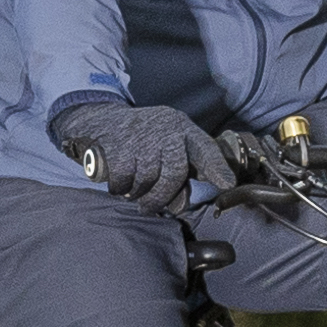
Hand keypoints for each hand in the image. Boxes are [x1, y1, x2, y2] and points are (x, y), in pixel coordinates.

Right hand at [49, 99, 223, 215]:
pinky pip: (124, 179)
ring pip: (147, 179)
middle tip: (149, 206)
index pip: (205, 148)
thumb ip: (183, 165)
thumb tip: (196, 196)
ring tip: (131, 189)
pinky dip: (120, 187)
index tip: (227, 184)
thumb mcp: (166, 143)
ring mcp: (141, 134)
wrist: (100, 120)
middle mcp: (165, 128)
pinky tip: (118, 183)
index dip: (217, 167)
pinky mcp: (118, 144)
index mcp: (181, 128)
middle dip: (162, 197)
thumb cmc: (140, 139)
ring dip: (137, 192)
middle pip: (174, 173)